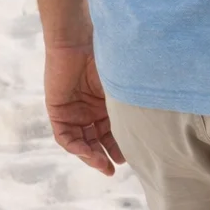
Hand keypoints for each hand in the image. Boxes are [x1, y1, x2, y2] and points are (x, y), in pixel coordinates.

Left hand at [44, 43, 125, 176]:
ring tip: (103, 165)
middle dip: (106, 155)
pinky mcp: (58, 112)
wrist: (77, 41)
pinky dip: (76, 146)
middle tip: (115, 167)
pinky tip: (87, 152)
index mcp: (105, 103)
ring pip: (82, 142)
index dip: (120, 145)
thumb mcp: (118, 85)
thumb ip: (126, 103)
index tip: (130, 158)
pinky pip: (65, 136)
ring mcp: (73, 112)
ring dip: (91, 156)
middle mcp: (89, 110)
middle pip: (97, 140)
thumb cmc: (103, 58)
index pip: (112, 131)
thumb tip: (152, 121)